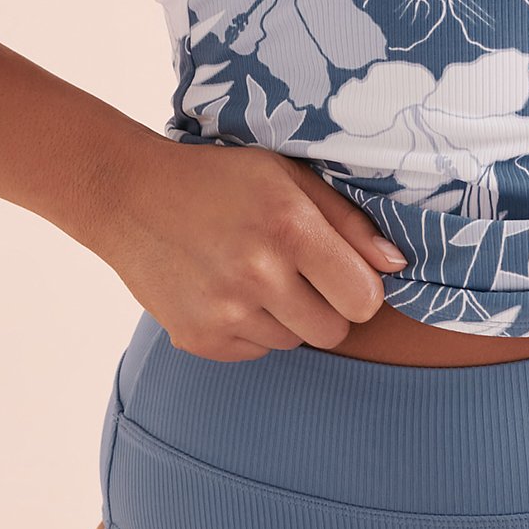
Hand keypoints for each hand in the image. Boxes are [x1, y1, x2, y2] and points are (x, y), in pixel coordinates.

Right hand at [96, 136, 409, 362]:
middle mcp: (258, 274)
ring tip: (252, 273)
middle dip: (325, 306)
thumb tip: (398, 265)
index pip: (365, 299)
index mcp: (289, 227)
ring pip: (294, 343)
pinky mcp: (199, 339)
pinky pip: (255, 352)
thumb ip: (348, 221)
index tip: (339, 269)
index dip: (359, 286)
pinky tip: (225, 289)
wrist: (130, 197)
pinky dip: (250, 328)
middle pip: (333, 332)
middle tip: (294, 271)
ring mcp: (225, 312)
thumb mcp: (286, 176)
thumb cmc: (219, 180)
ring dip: (285, 316)